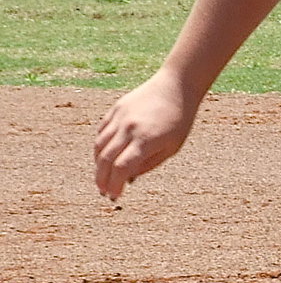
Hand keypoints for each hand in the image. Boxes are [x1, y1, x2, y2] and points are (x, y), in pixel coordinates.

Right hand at [94, 73, 198, 199]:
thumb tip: (128, 178)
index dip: (115, 185)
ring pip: (100, 145)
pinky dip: (100, 146)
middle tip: (104, 191)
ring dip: (98, 164)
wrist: (175, 86)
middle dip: (102, 179)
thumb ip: (149, 163)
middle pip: (106, 159)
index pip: (122, 168)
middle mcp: (129, 128)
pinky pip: (102, 131)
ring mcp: (120, 117)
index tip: (115, 196)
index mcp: (146, 140)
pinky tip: (103, 156)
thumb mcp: (171, 147)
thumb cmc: (180, 120)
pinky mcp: (116, 109)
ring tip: (102, 177)